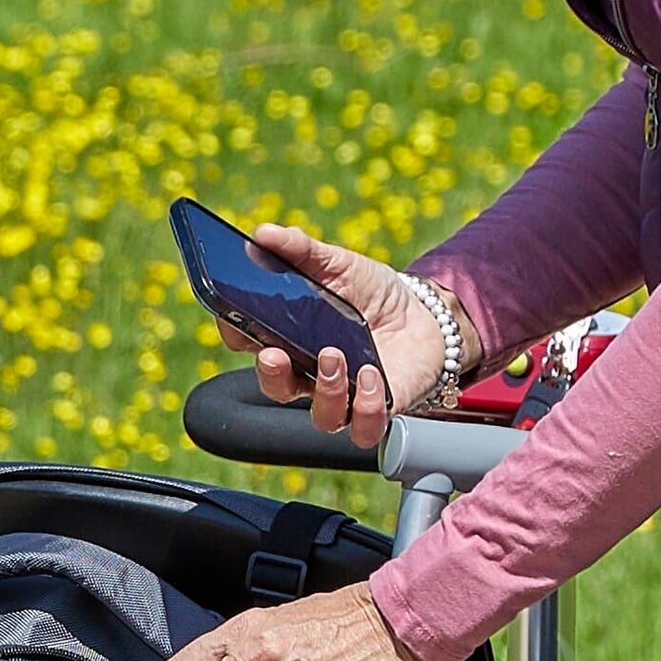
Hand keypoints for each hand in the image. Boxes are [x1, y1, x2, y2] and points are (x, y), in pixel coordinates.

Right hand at [229, 222, 450, 447]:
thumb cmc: (374, 294)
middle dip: (270, 374)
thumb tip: (264, 233)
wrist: (426, 317)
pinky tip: (372, 378)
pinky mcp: (379, 409)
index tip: (233, 318)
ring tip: (335, 356)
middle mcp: (310, 373)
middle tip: (273, 353)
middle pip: (277, 386)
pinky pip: (365, 427)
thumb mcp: (338, 264)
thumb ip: (301, 251)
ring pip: (322, 416)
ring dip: (324, 391)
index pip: (248, 341)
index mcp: (289, 337)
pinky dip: (366, 409)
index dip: (235, 331)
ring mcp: (345, 396)